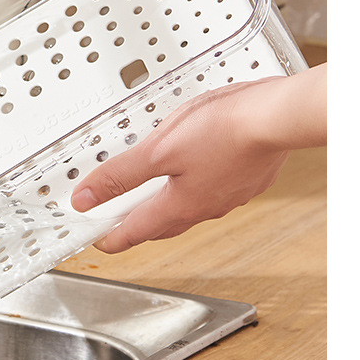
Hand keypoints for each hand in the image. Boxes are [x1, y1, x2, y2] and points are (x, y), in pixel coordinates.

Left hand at [69, 64, 325, 251]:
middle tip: (120, 221)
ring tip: (152, 194)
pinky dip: (195, 186)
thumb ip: (121, 175)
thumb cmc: (224, 130)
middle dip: (139, 225)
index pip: (136, 231)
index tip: (97, 242)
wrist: (274, 118)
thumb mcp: (159, 150)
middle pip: (162, 224)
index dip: (111, 238)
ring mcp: (229, 194)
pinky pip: (213, 190)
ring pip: (189, 208)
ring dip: (167, 205)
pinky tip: (195, 170)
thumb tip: (85, 198)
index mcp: (180, 205)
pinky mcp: (245, 178)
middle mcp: (206, 207)